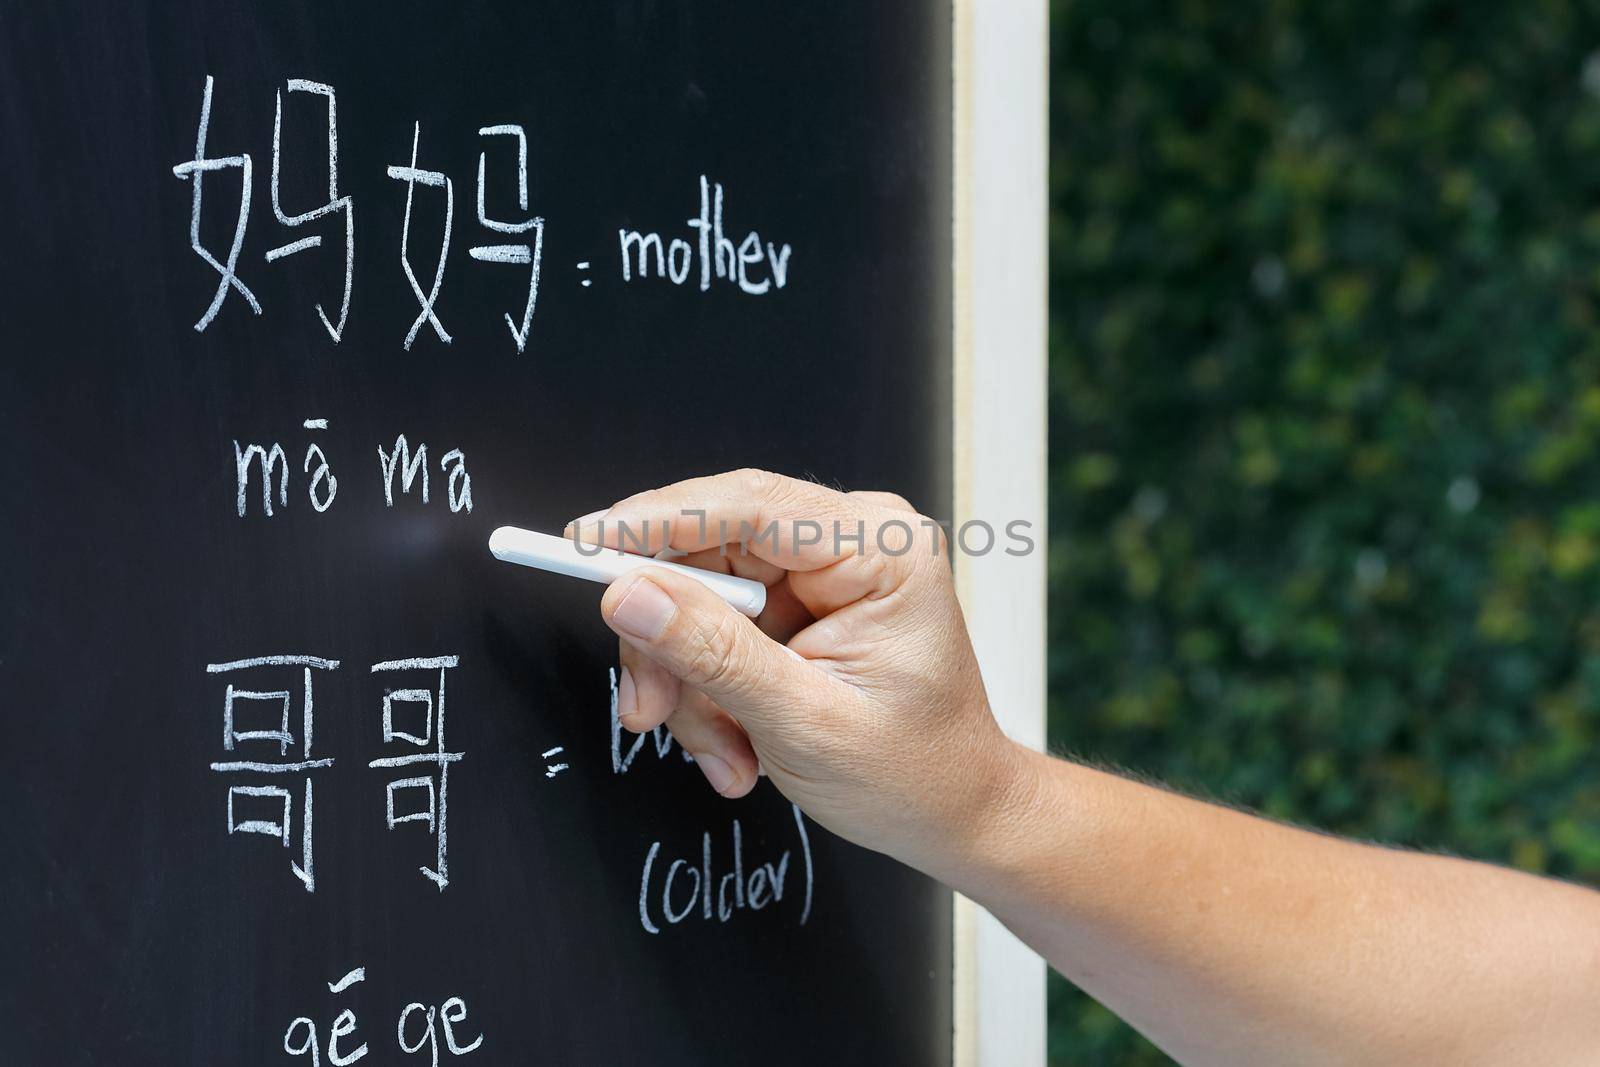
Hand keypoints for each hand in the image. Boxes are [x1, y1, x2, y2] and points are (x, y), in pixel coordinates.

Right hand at [567, 468, 1025, 874]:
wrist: (953, 812)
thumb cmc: (913, 773)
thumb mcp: (803, 723)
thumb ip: (713, 654)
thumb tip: (629, 594)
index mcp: (878, 549)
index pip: (747, 505)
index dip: (655, 522)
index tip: (585, 546)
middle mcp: (851, 541)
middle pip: (708, 552)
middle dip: (672, 641)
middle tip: (648, 710)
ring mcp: (824, 570)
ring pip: (698, 596)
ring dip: (691, 683)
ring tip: (724, 752)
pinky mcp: (800, 602)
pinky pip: (715, 627)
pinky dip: (708, 689)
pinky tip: (738, 741)